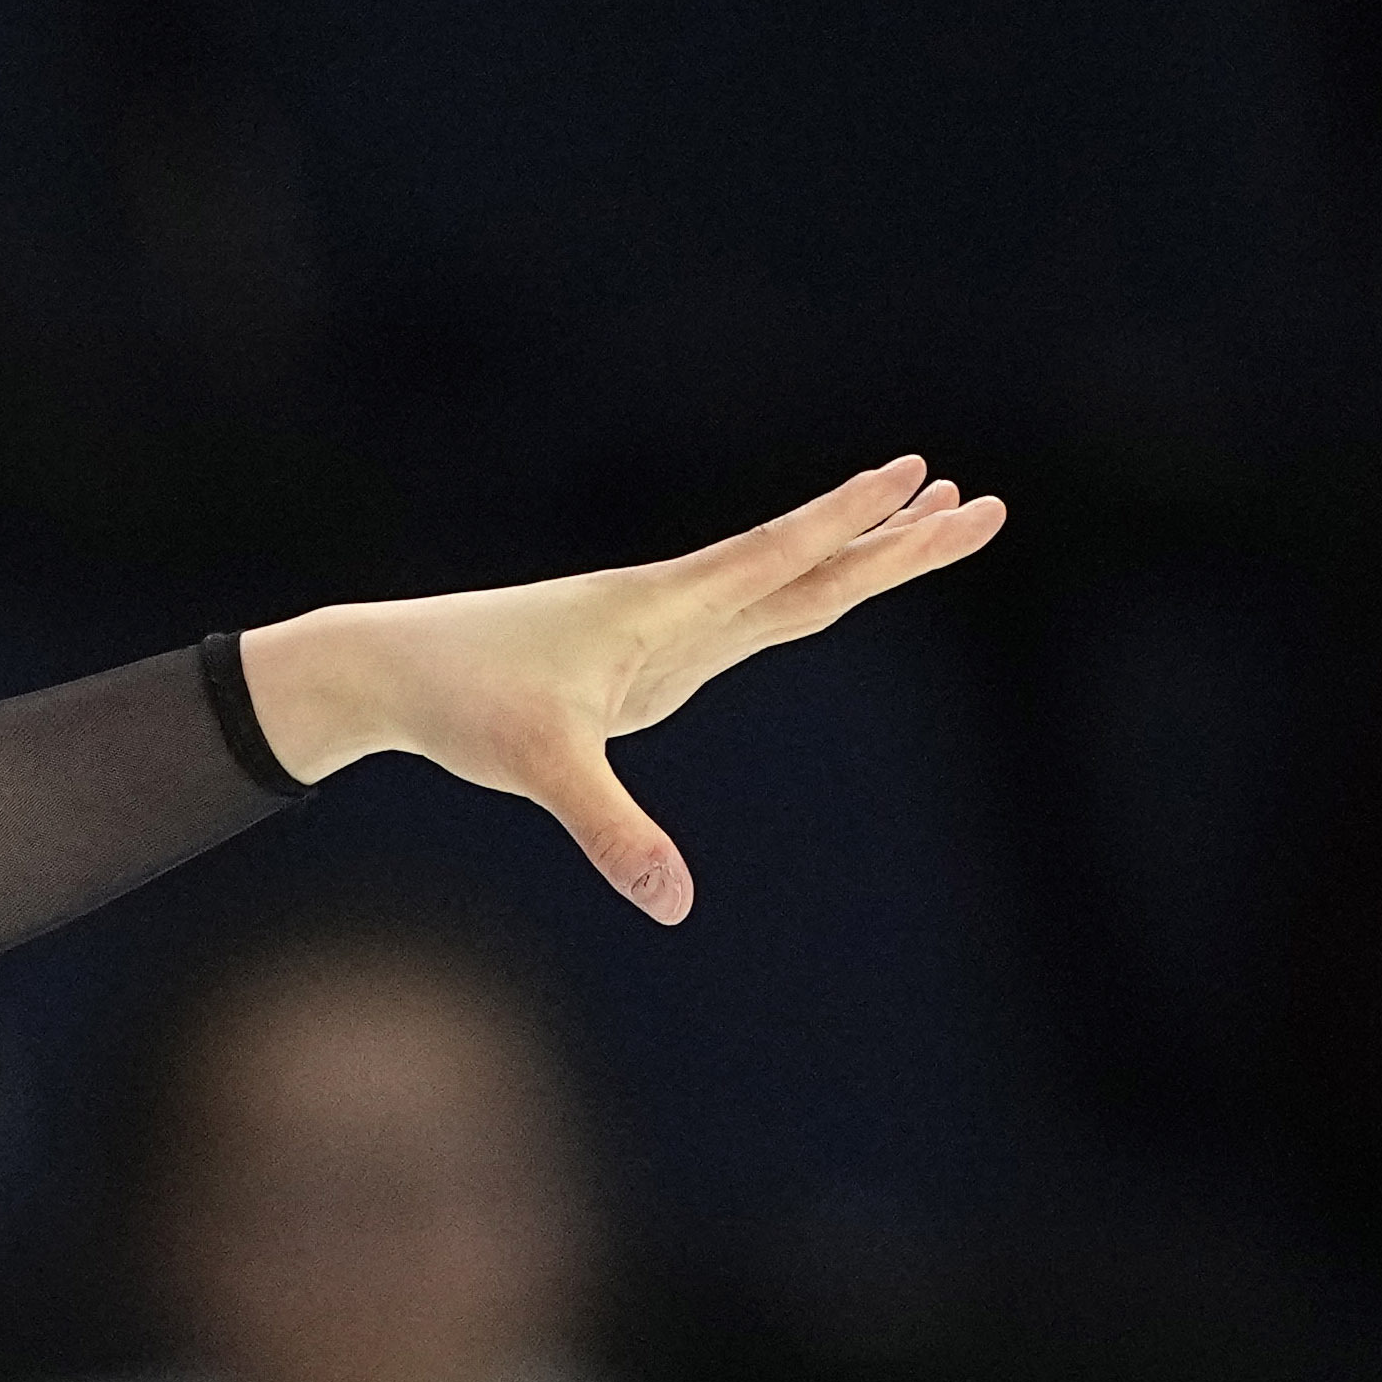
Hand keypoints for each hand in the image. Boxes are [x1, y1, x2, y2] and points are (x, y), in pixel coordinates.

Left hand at [247, 463, 1013, 922]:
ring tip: (933, 515)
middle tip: (985, 502)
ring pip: (784, 590)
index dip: (851, 523)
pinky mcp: (646, 665)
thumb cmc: (464, 703)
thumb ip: (611, 833)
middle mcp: (675, 612)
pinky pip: (747, 622)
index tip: (920, 478)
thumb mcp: (540, 769)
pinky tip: (826, 584)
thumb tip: (675, 904)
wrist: (396, 672)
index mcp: (663, 610)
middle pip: (809, 569)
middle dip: (898, 540)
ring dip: (860, 556)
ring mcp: (665, 637)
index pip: (779, 558)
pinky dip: (801, 595)